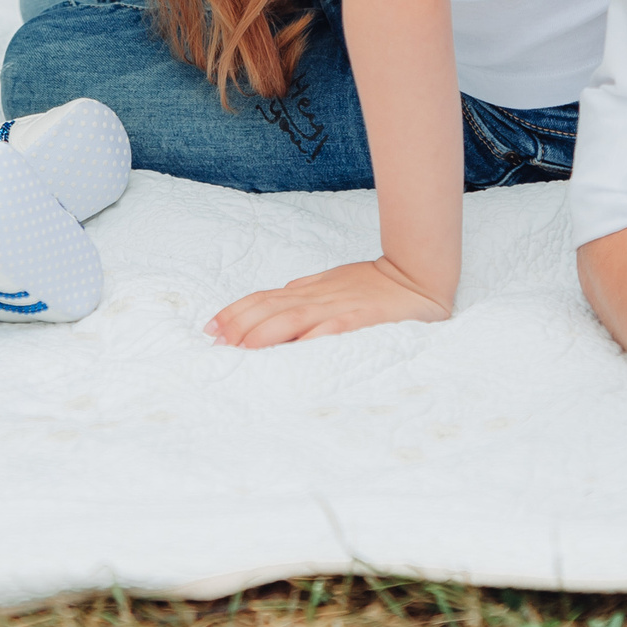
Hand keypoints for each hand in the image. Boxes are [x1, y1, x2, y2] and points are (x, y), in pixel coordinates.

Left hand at [205, 257, 452, 347]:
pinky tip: (292, 350)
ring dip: (263, 333)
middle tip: (217, 342)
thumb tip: (273, 304)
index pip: (262, 298)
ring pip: (291, 318)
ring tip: (242, 348)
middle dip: (239, 325)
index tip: (211, 328)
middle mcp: (316, 298)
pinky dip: (310, 338)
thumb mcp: (330, 285)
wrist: (415, 276)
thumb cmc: (370, 284)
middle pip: (268, 308)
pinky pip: (330, 329)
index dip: (235, 312)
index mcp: (307, 291)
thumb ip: (303, 296)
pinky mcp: (359, 320)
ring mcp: (337, 308)